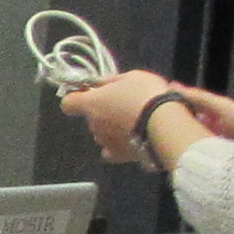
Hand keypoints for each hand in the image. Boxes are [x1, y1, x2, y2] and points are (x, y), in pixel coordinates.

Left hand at [61, 69, 233, 166]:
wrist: (165, 124)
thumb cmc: (146, 95)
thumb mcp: (130, 77)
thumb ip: (110, 81)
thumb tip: (100, 83)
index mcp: (92, 103)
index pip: (68, 103)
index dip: (76, 97)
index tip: (88, 93)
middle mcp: (93, 125)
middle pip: (91, 117)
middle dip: (104, 111)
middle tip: (125, 104)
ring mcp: (104, 142)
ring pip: (102, 133)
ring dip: (112, 127)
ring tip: (135, 121)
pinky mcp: (118, 156)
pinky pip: (112, 150)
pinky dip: (118, 144)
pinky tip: (131, 137)